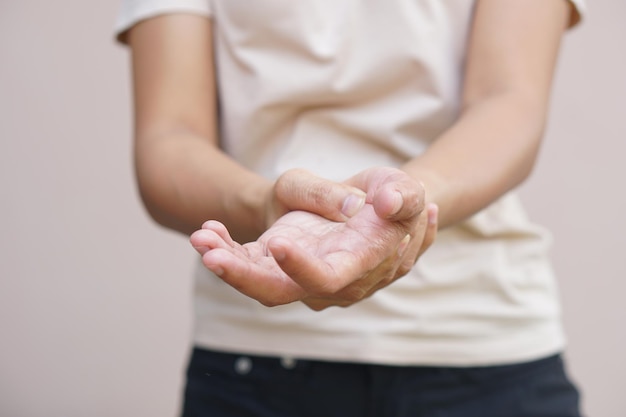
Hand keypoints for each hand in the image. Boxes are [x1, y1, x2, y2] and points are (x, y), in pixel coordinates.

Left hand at [191, 167, 437, 309]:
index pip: (330, 279)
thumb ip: (401, 195)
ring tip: (202, 237)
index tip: (277, 245)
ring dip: (227, 263)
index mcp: (361, 263)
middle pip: (281, 293)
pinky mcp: (283, 265)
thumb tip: (386, 202)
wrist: (374, 206)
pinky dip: (226, 251)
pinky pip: (250, 266)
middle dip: (244, 277)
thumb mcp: (397, 184)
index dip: (303, 270)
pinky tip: (208, 231)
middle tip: (211, 254)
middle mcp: (331, 280)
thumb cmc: (387, 193)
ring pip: (259, 284)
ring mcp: (303, 276)